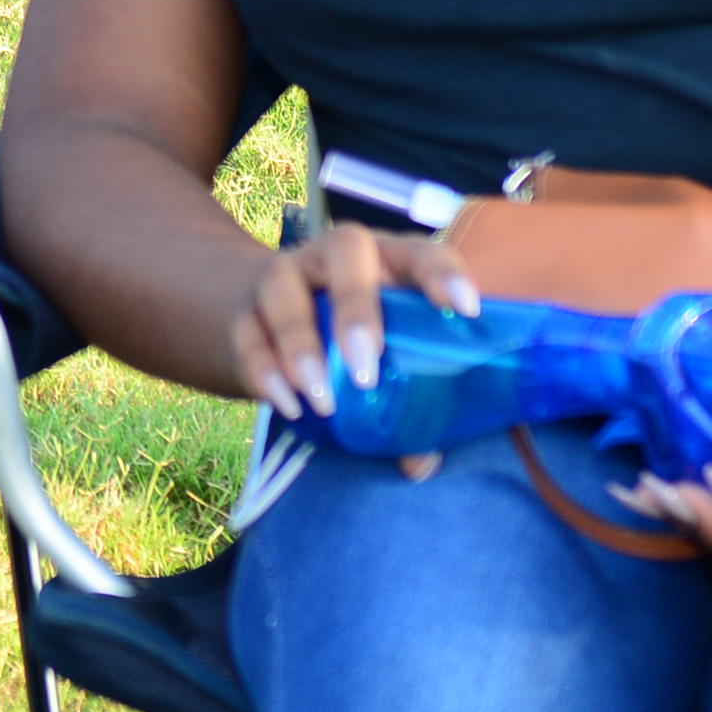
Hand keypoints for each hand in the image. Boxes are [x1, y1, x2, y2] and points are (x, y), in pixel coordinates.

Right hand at [237, 214, 478, 421]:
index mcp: (390, 258)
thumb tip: (420, 460)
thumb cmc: (361, 336)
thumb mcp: (393, 353)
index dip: (442, 275)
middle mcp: (335, 253)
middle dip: (356, 308)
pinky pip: (247, 331)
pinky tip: (287, 404)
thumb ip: (415, 401)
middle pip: (345, 251)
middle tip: (367, 370)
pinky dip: (264, 368)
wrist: (278, 317)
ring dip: (300, 344)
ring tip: (322, 400)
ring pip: (282, 288)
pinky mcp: (246, 307)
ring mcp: (285, 274)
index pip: (421, 252)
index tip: (466, 309)